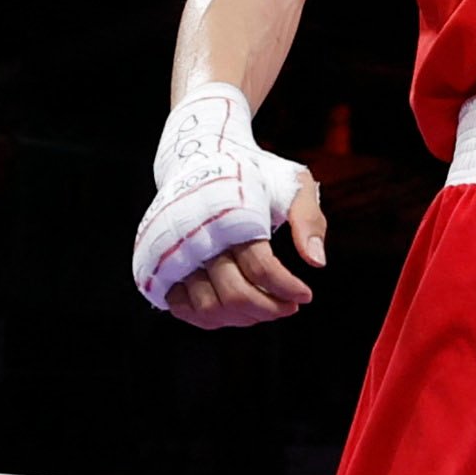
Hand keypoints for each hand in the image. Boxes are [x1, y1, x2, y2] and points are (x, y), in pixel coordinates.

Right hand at [131, 82, 324, 319]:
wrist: (202, 156)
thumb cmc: (254, 174)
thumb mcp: (292, 182)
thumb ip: (308, 219)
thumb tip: (317, 263)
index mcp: (232, 214)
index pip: (262, 268)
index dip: (287, 289)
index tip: (306, 297)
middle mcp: (198, 236)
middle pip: (233, 294)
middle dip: (268, 309)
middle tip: (289, 308)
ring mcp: (173, 253)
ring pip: (207, 308)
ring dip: (242, 318)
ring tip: (266, 308)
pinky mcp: (158, 264)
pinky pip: (181, 307)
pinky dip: (210, 318)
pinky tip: (236, 310)